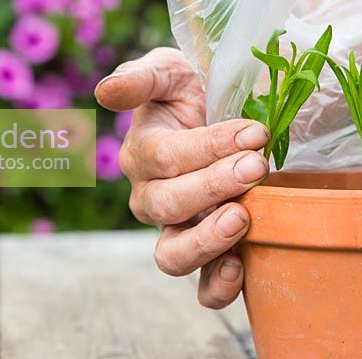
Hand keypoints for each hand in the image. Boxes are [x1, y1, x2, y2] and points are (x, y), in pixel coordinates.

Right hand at [95, 48, 268, 308]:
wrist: (229, 119)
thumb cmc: (197, 93)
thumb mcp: (171, 72)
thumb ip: (140, 79)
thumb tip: (104, 93)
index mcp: (143, 152)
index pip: (166, 156)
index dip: (209, 146)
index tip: (254, 131)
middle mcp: (152, 197)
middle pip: (168, 204)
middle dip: (214, 185)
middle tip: (256, 166)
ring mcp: (177, 231)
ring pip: (172, 254)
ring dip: (207, 240)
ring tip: (241, 218)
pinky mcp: (208, 257)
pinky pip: (203, 288)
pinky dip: (218, 286)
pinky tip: (240, 266)